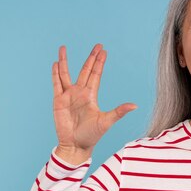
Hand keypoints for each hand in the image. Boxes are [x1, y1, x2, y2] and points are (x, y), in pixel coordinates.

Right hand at [52, 44, 136, 163]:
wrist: (75, 146)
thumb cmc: (91, 136)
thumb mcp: (106, 122)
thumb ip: (119, 111)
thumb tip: (134, 105)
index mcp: (91, 95)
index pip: (96, 75)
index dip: (99, 63)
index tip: (103, 51)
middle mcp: (79, 93)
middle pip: (84, 70)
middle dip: (90, 58)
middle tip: (96, 45)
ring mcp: (68, 96)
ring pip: (65, 74)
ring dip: (64, 61)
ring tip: (63, 48)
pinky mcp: (58, 101)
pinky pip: (56, 84)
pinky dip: (55, 74)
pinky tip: (55, 64)